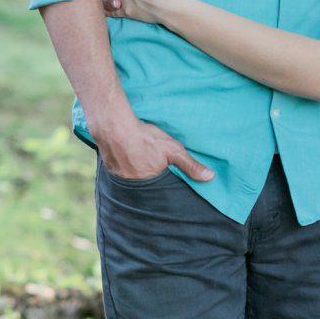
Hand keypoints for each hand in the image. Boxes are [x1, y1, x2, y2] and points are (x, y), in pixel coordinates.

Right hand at [93, 114, 213, 182]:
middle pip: (144, 186)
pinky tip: (125, 158)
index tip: (164, 180)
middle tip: (150, 170)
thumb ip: (190, 165)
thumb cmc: (145, 138)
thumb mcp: (173, 150)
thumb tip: (210, 177)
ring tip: (138, 164)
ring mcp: (119, 177)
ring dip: (134, 174)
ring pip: (130, 180)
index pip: (159, 192)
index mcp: (150, 183)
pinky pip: (118, 172)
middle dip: (148, 180)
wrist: (114, 126)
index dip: (162, 185)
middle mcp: (133, 184)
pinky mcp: (109, 168)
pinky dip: (123, 167)